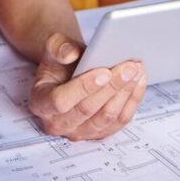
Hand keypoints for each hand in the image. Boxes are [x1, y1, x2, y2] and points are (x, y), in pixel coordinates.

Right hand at [27, 33, 146, 140]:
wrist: (68, 71)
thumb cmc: (60, 60)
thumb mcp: (53, 48)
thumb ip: (58, 47)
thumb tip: (71, 54)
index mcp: (41, 103)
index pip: (61, 101)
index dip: (83, 87)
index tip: (104, 72)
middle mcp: (58, 124)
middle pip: (88, 110)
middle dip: (112, 87)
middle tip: (130, 67)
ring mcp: (80, 132)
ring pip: (107, 117)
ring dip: (125, 94)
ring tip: (137, 71)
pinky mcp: (99, 133)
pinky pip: (119, 121)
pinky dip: (132, 101)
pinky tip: (139, 81)